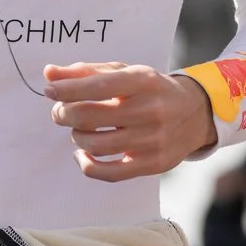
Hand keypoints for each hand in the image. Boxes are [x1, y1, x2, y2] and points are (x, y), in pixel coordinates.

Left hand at [45, 63, 218, 182]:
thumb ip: (87, 72)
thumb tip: (50, 75)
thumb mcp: (125, 72)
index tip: (50, 90)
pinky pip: (109, 173)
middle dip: (65, 114)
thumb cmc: (151, 90)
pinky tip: (83, 154)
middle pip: (91, 117)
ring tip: (79, 129)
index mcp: (144, 81)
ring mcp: (153, 140)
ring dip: (77, 137)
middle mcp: (151, 110)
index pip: (98, 86)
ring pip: (96, 145)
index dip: (68, 89)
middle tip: (60, 112)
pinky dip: (87, 165)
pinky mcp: (152, 164)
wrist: (195, 113)